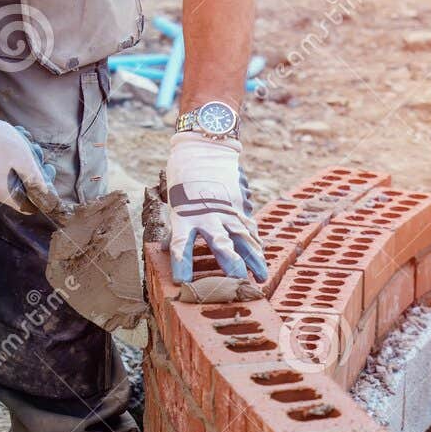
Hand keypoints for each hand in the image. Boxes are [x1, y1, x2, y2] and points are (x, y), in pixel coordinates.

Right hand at [0, 95, 58, 214]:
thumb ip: (34, 177)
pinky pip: (1, 171)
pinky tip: (12, 141)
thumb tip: (45, 191)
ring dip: (22, 160)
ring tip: (24, 139)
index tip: (47, 171)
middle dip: (32, 169)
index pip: (28, 206)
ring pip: (13, 177)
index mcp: (4, 194)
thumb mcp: (22, 157)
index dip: (41, 192)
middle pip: (22, 189)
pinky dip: (10, 158)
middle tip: (35, 148)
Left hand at [166, 132, 266, 283]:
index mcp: (184, 215)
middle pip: (221, 245)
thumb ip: (177, 226)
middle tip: (238, 285)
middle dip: (231, 266)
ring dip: (253, 259)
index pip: (180, 245)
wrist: (205, 145)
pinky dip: (255, 242)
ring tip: (262, 277)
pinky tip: (262, 256)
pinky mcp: (240, 204)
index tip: (182, 283)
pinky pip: (249, 226)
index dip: (181, 265)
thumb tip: (168, 251)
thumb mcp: (174, 201)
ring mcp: (226, 209)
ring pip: (242, 238)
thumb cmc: (184, 175)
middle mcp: (207, 214)